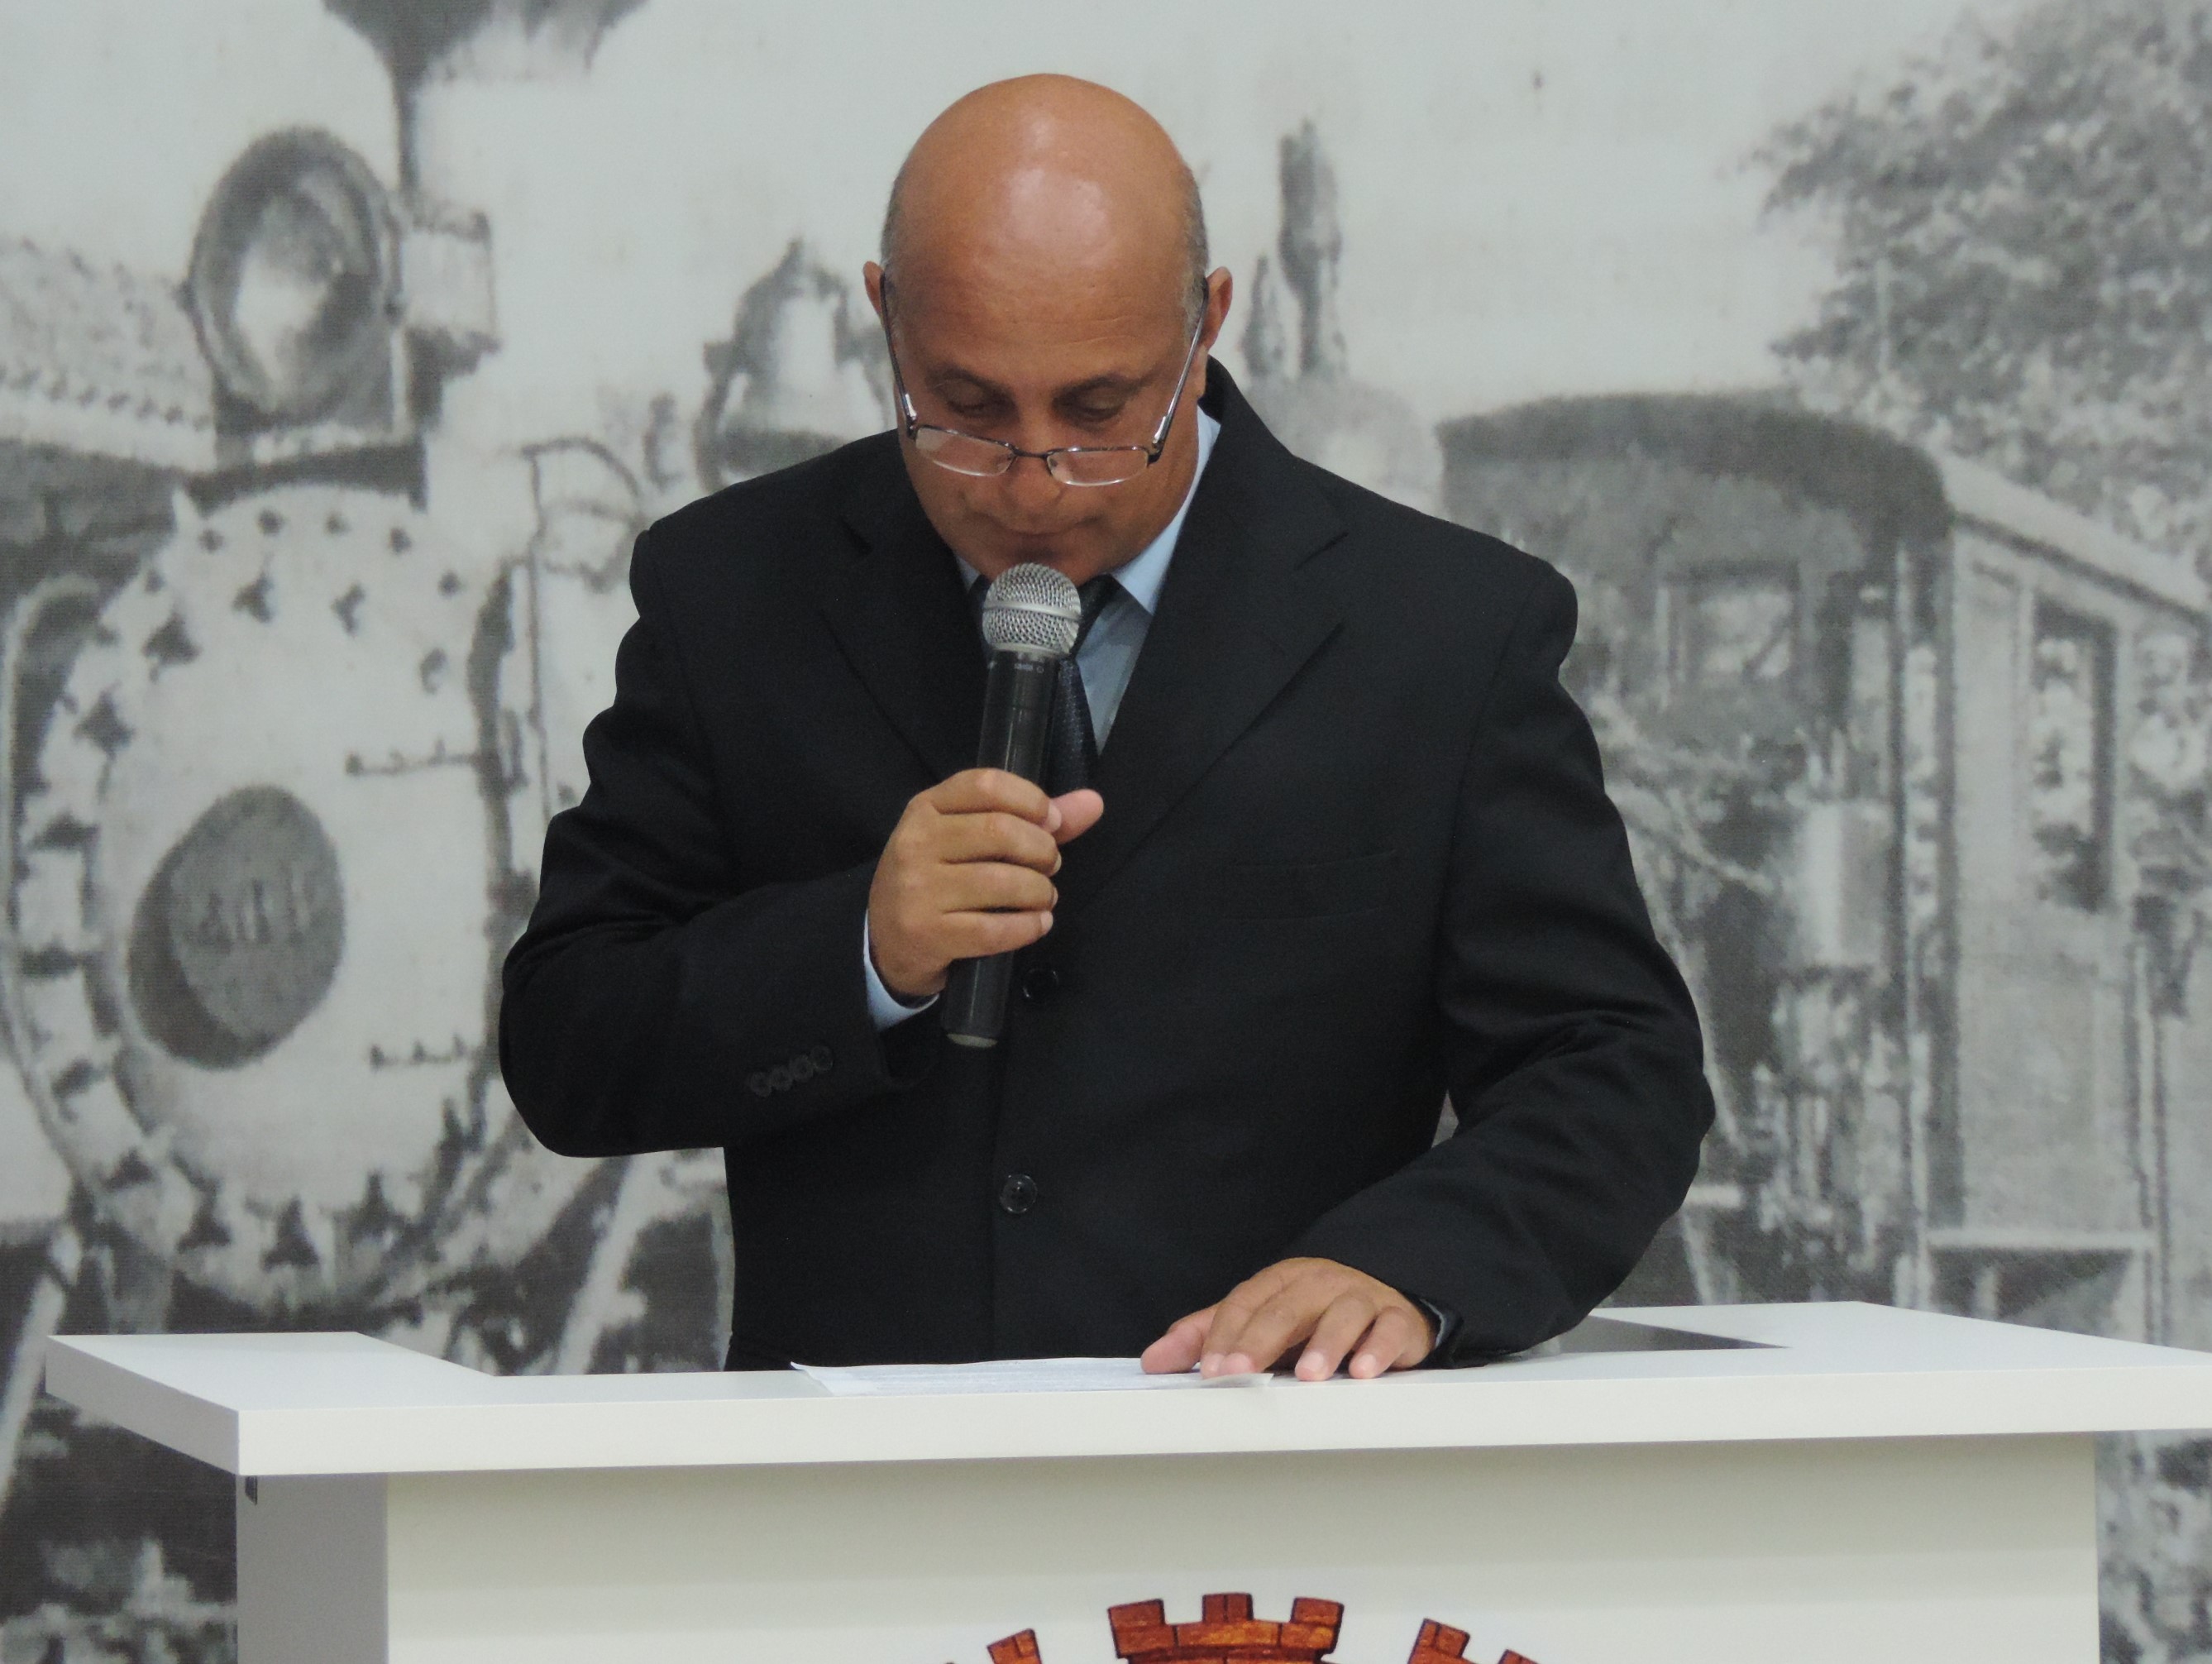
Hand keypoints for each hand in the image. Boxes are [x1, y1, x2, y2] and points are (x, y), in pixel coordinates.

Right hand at [868, 769, 1103, 999]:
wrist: (886, 942)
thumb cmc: (937, 880)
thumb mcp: (968, 840)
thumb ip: (1031, 819)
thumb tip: (1092, 802)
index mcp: (926, 808)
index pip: (985, 784)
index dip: (1030, 799)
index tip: (1051, 821)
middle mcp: (916, 842)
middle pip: (999, 831)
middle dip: (1041, 850)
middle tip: (1048, 867)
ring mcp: (918, 889)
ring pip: (1001, 882)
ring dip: (1039, 892)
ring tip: (1043, 897)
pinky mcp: (927, 933)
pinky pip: (994, 929)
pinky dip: (1027, 927)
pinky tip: (1036, 924)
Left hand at [1140, 1257, 1435, 1380]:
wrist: (1386, 1302)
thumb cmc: (1313, 1318)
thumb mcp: (1259, 1320)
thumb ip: (1207, 1337)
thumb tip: (1153, 1361)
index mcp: (1281, 1282)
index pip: (1245, 1303)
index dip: (1225, 1335)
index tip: (1210, 1370)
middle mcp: (1318, 1284)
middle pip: (1287, 1307)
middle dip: (1260, 1340)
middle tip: (1239, 1371)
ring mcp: (1360, 1298)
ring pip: (1342, 1314)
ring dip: (1325, 1344)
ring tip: (1308, 1376)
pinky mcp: (1396, 1318)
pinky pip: (1390, 1329)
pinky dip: (1378, 1349)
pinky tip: (1364, 1371)